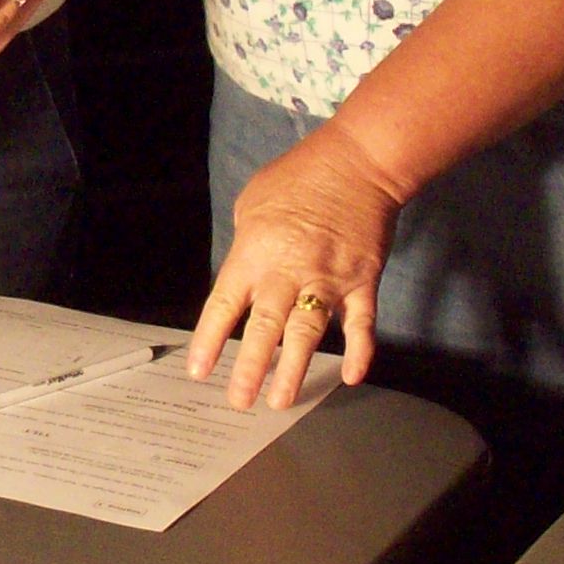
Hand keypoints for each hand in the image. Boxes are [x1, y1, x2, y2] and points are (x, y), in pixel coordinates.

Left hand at [188, 124, 401, 407]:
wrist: (359, 162)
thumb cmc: (300, 175)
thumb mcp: (252, 203)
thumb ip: (245, 245)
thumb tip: (244, 276)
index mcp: (254, 253)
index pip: (225, 304)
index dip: (210, 340)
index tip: (199, 370)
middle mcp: (288, 272)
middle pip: (265, 329)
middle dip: (250, 369)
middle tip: (238, 400)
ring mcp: (329, 280)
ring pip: (307, 335)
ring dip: (293, 370)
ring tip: (280, 401)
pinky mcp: (363, 282)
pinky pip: (361, 324)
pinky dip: (359, 352)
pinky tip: (351, 377)